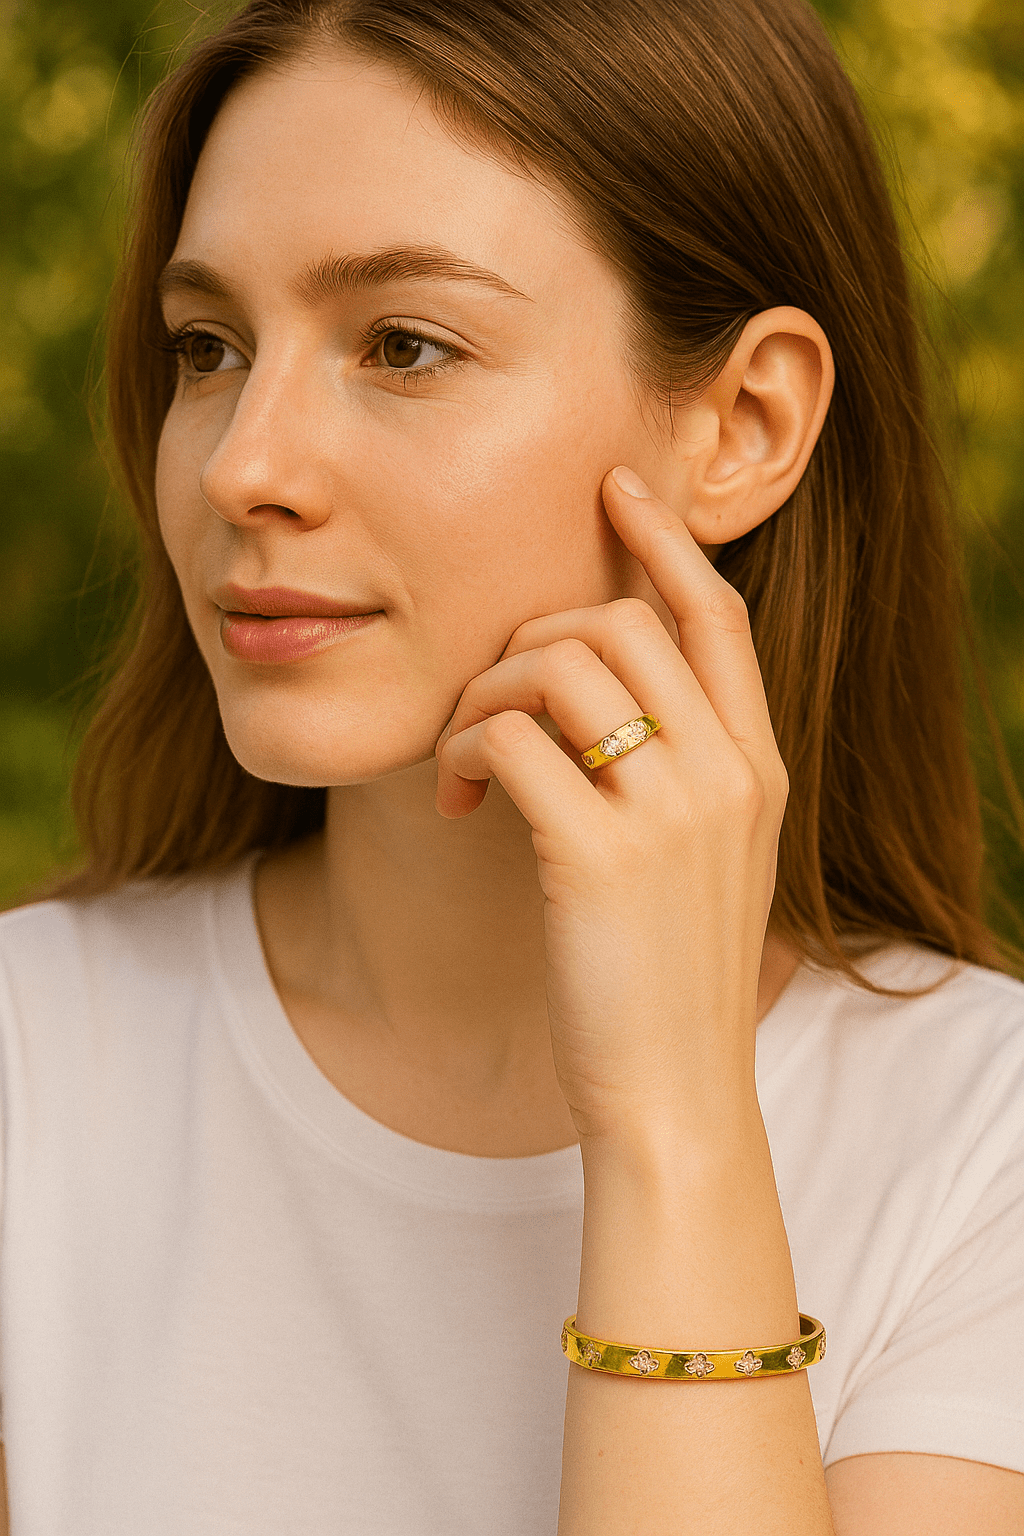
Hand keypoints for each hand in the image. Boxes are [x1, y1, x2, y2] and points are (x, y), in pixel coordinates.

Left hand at [434, 467, 788, 1149]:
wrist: (676, 1095)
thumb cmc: (668, 976)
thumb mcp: (703, 859)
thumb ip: (677, 768)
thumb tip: (588, 687)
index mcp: (757, 767)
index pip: (716, 615)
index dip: (663, 540)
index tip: (614, 488)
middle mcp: (727, 772)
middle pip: (615, 623)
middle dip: (529, 641)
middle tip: (488, 707)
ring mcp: (671, 812)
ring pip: (557, 663)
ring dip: (485, 697)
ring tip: (466, 762)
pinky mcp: (599, 855)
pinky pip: (509, 742)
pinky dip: (465, 753)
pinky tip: (458, 801)